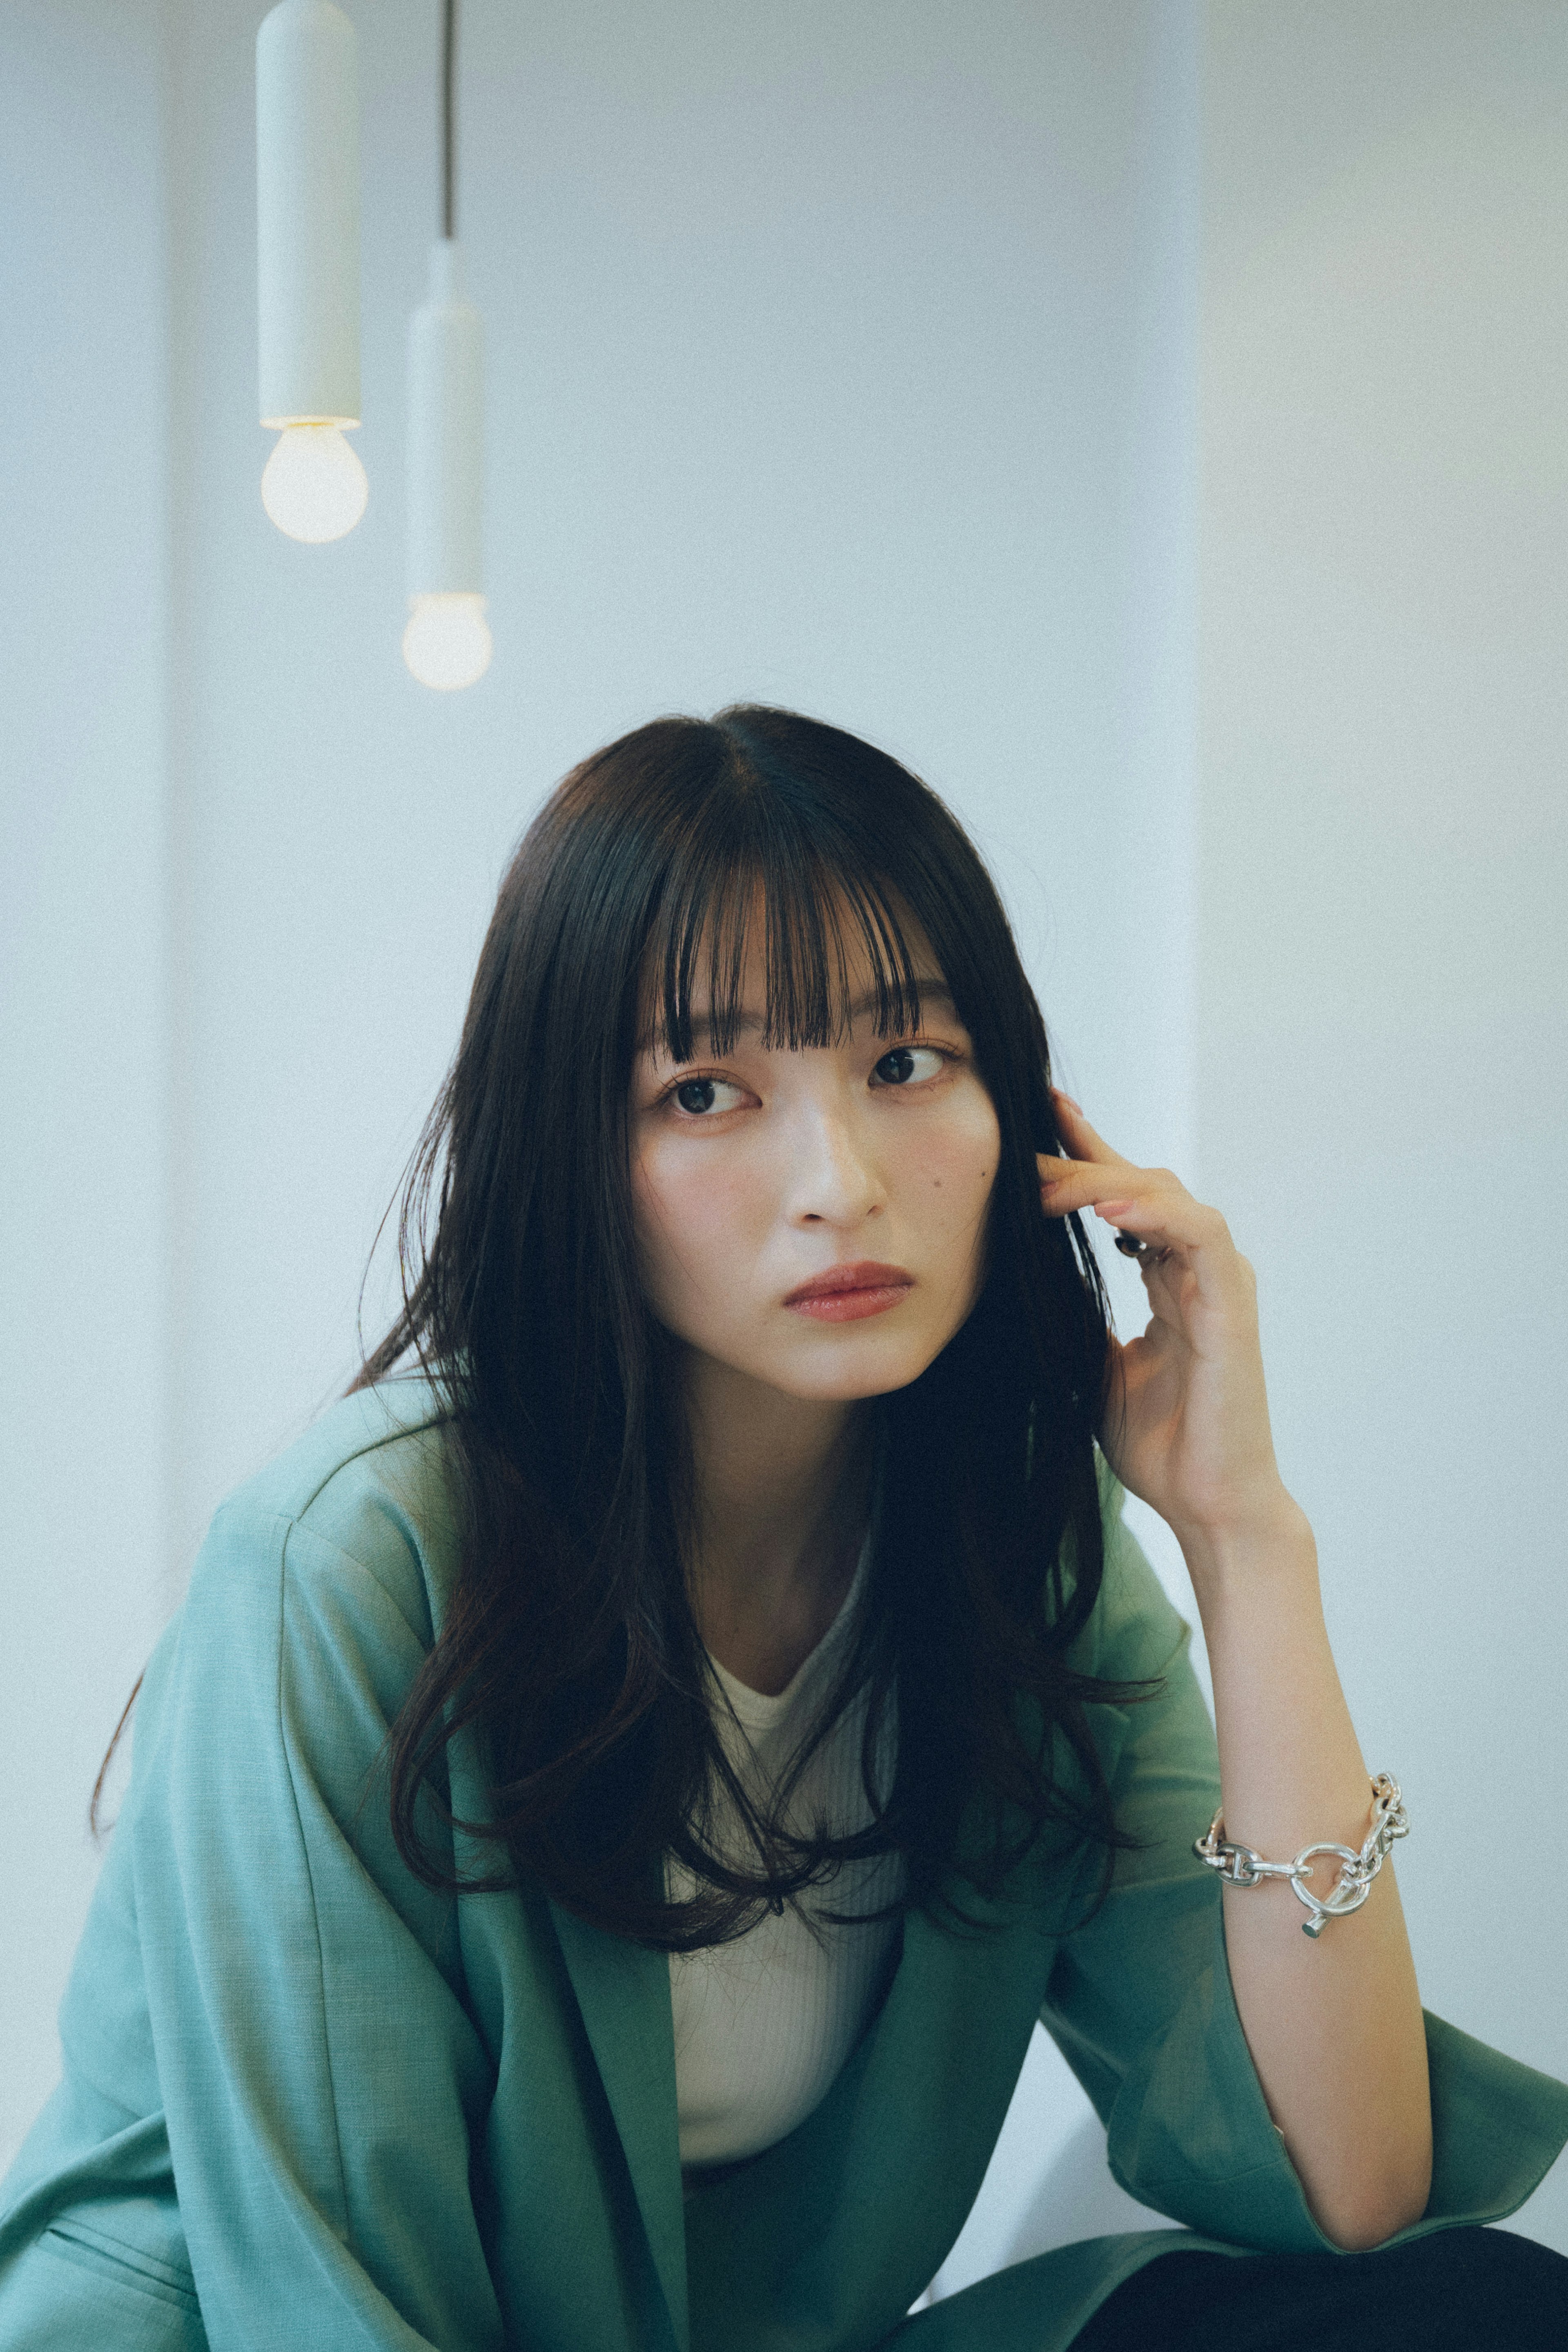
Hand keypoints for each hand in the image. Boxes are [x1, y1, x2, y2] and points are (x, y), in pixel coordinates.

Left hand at [1038, 1092, 1293, 1551]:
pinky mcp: (1232, 1306)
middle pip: (1140, 1181)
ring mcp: (1219, 1282)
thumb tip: (1022, 1284)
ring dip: (1103, 1183)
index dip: (1082, 1151)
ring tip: (1046, 1185)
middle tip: (1019, 1148)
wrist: (1207, 1504)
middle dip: (1080, 1158)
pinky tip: (1105, 1214)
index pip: (1122, 1196)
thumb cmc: (1161, 1443)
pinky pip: (1200, 1236)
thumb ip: (1074, 1318)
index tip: (1033, 1113)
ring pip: (1166, 1196)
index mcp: (1166, 1278)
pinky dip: (1154, 1217)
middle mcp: (1195, 1269)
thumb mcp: (1095, 1367)